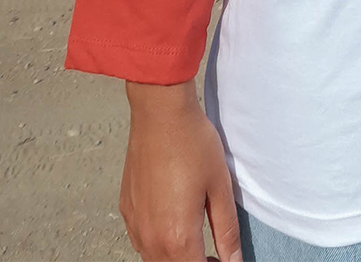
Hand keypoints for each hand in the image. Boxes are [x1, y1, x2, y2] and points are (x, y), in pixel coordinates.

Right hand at [120, 80, 241, 261]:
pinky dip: (158, 243)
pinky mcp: (127, 210)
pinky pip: (142, 241)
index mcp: (177, 237)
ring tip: (196, 242)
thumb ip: (226, 231)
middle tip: (214, 254)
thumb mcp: (220, 186)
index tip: (223, 260)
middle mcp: (151, 238)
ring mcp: (136, 225)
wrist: (160, 113)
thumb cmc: (192, 143)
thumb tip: (234, 260)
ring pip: (155, 259)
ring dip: (176, 257)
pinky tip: (173, 223)